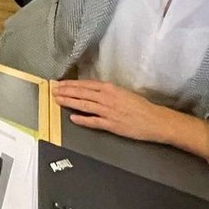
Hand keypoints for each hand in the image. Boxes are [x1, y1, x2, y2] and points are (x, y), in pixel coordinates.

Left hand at [52, 80, 172, 143]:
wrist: (155, 120)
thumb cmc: (141, 107)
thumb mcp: (123, 93)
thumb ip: (108, 91)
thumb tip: (93, 90)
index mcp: (110, 89)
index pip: (86, 85)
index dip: (71, 84)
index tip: (61, 83)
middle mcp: (107, 98)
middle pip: (82, 93)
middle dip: (66, 91)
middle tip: (54, 90)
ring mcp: (108, 111)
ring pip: (84, 105)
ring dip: (70, 102)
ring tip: (58, 100)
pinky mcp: (111, 125)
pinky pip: (94, 122)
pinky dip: (82, 120)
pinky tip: (72, 118)